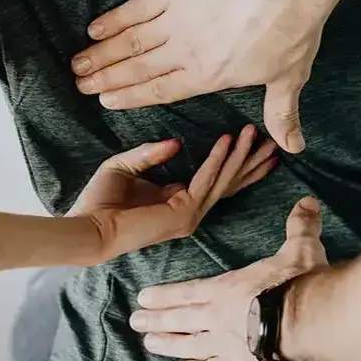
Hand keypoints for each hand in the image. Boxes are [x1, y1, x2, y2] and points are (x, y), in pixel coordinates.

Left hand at [68, 124, 276, 263]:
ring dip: (241, 155)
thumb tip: (179, 142)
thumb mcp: (125, 166)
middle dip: (252, 161)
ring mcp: (190, 215)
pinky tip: (226, 140)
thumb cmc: (99, 201)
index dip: (236, 163)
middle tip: (273, 141)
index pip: (217, 181)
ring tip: (254, 132)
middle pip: (230, 183)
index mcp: (178, 201)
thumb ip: (150, 153)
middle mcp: (190, 211)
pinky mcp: (184, 213)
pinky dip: (217, 159)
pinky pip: (205, 180)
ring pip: (224, 180)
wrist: (87, 227)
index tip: (253, 143)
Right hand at [71, 0, 343, 153]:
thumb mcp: (288, 79)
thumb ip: (281, 115)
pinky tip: (95, 27)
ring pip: (130, 41)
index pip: (161, 91)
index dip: (130, 96)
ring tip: (78, 63)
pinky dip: (114, 18)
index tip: (106, 101)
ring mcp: (178, 19)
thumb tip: (293, 147)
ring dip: (102, 53)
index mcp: (208, 76)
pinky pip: (137, 7)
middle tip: (80, 85)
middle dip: (106, 78)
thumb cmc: (292, 31)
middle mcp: (186, 51)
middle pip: (137, 68)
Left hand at [129, 197, 327, 360]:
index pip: (188, 292)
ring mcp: (224, 346)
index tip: (143, 297)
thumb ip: (300, 227)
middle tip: (135, 322)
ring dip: (167, 345)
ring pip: (187, 345)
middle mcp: (218, 317)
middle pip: (180, 318)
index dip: (165, 295)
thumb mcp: (302, 249)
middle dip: (156, 319)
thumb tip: (307, 201)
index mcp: (228, 289)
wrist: (308, 322)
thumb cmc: (300, 283)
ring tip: (149, 345)